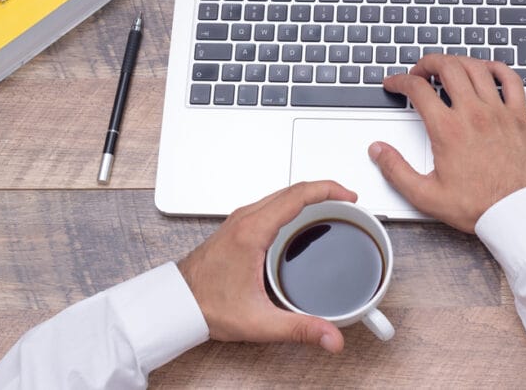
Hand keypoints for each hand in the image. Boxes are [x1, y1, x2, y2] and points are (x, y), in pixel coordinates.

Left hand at [177, 181, 357, 352]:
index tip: (349, 195)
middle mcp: (245, 219)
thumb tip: (330, 335)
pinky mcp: (238, 226)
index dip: (329, 189)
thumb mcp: (259, 321)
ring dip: (309, 195)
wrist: (176, 303)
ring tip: (331, 207)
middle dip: (325, 190)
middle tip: (348, 201)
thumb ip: (299, 329)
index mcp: (252, 231)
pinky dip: (293, 203)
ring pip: (281, 194)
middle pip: (293, 189)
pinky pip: (271, 203)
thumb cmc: (207, 305)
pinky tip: (301, 219)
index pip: (298, 195)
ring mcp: (240, 220)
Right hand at [369, 55, 525, 232]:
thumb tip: (378, 151)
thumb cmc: (479, 206)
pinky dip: (497, 68)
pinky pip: (512, 80)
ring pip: (476, 68)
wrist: (519, 214)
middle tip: (420, 70)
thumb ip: (396, 171)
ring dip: (457, 61)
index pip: (417, 89)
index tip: (395, 83)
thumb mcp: (427, 196)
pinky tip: (488, 70)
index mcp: (448, 130)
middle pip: (447, 67)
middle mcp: (473, 114)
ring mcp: (499, 112)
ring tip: (448, 67)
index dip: (400, 80)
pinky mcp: (519, 117)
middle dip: (427, 62)